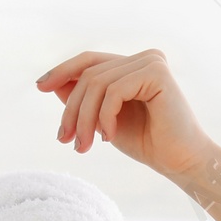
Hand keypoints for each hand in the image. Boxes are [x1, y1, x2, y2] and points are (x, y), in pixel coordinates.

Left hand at [37, 48, 218, 181]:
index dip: (62, 71)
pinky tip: (109, 138)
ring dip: (84, 119)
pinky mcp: (157, 73)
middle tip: (65, 140)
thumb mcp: (104, 120)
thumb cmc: (148, 143)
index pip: (90, 61)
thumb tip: (51, 83)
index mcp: (133, 65)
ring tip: (84, 146)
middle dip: (71, 109)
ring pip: (97, 83)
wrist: (181, 163)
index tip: (40, 86)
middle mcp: (144, 58)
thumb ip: (84, 100)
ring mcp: (152, 62)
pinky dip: (105, 117)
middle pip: (89, 74)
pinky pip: (114, 91)